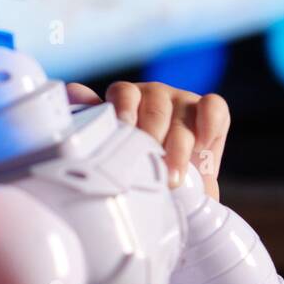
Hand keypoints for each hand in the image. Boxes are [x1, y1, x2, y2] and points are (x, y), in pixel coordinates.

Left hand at [65, 81, 229, 200]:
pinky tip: (203, 144)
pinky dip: (209, 122)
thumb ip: (99, 126)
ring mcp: (182, 101)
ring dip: (178, 144)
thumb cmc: (139, 169)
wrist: (179, 193)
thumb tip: (71, 91)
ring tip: (174, 175)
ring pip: (181, 110)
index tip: (125, 129)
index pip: (123, 94)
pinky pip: (213, 107)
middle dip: (153, 137)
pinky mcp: (211, 110)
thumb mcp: (116, 152)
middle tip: (152, 166)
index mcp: (126, 101)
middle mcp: (153, 96)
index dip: (124, 110)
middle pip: (154, 106)